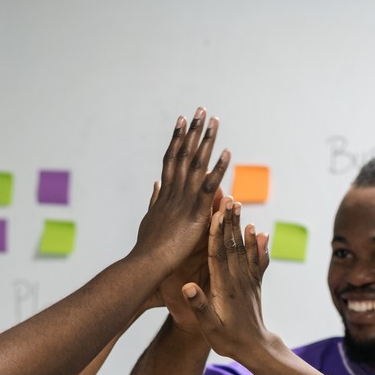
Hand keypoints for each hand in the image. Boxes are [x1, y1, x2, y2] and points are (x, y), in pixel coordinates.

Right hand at [132, 107, 230, 272]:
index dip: (177, 139)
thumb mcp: (149, 219)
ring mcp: (183, 200)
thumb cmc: (146, 249)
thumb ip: (155, 200)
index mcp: (164, 193)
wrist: (146, 264)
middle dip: (193, 131)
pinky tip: (228, 152)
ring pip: (196, 164)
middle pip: (183, 154)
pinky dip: (218, 168)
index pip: (172, 159)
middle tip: (200, 110)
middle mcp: (173, 191)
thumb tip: (156, 185)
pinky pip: (209, 186)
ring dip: (206, 140)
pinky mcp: (195, 212)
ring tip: (214, 121)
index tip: (182, 121)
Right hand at [168, 200, 272, 359]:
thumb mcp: (209, 327)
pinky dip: (257, 244)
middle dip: (229, 221)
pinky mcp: (254, 284)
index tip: (215, 214)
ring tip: (239, 206)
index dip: (216, 233)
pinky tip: (258, 231)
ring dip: (240, 226)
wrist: (254, 348)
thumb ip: (199, 306)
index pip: (219, 255)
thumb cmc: (228, 340)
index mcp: (224, 288)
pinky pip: (256, 260)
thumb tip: (187, 287)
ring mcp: (248, 281)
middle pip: (232, 245)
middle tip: (228, 198)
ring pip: (244, 248)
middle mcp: (239, 280)